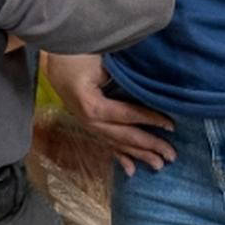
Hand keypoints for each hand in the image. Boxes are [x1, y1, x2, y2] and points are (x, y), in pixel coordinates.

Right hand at [45, 52, 174, 175]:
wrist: (53, 55)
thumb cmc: (76, 54)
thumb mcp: (99, 61)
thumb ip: (121, 76)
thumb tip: (149, 88)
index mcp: (92, 105)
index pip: (127, 115)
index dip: (150, 120)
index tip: (171, 126)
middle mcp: (88, 120)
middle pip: (123, 136)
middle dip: (149, 146)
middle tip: (171, 156)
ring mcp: (86, 124)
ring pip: (116, 143)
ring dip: (138, 155)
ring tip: (158, 165)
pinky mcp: (87, 123)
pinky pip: (105, 142)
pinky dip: (119, 156)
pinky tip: (131, 170)